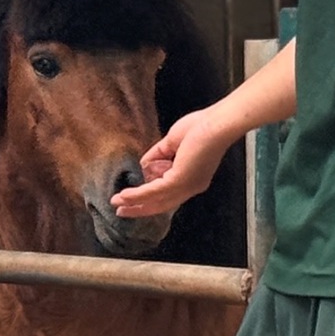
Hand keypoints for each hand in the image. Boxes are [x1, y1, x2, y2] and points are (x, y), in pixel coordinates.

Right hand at [115, 110, 234, 219]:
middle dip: (140, 208)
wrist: (218, 124)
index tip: (133, 199)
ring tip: (116, 204)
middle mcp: (190, 187)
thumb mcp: (172, 143)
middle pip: (161, 204)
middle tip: (122, 211)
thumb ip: (157, 156)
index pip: (168, 193)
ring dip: (134, 203)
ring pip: (155, 200)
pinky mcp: (179, 180)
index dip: (150, 197)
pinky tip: (124, 196)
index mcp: (192, 179)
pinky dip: (137, 194)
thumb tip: (142, 165)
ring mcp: (186, 186)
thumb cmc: (203, 126)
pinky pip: (153, 191)